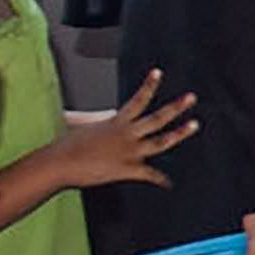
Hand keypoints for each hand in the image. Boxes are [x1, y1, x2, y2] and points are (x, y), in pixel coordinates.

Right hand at [46, 70, 191, 191]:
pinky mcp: (127, 170)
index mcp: (115, 122)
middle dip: (176, 107)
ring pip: (161, 141)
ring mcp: (129, 152)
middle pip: (157, 118)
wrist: (58, 163)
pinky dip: (160, 179)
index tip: (158, 73)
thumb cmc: (63, 145)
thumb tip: (82, 113)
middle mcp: (126, 134)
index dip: (149, 86)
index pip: (137, 100)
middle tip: (192, 97)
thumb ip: (84, 117)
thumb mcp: (75, 124)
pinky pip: (149, 174)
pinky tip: (169, 182)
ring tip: (195, 124)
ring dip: (179, 134)